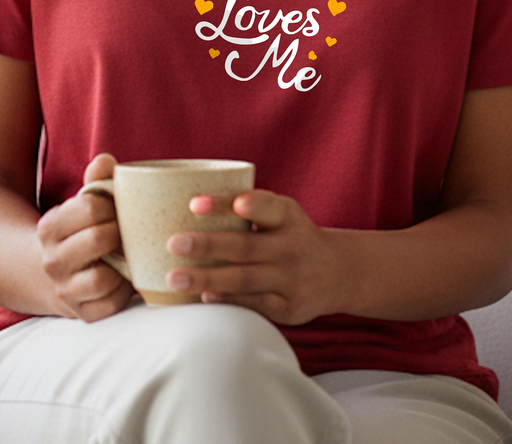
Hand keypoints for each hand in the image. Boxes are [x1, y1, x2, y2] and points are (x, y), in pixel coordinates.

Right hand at [34, 153, 133, 321]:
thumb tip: (106, 160)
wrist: (53, 273)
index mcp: (49, 227)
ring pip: (102, 278)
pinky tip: (124, 278)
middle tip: (128, 231)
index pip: (89, 207)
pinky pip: (111, 305)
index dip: (112, 205)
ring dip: (122, 266)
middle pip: (98, 239)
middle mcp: (51, 261)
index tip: (117, 208)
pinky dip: (124, 292)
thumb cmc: (79, 231)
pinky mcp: (82, 314)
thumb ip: (96, 180)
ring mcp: (64, 290)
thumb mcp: (81, 204)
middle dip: (120, 232)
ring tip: (126, 255)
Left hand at [164, 190, 345, 324]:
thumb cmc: (291, 234)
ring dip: (207, 278)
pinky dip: (229, 300)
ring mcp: (291, 279)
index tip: (195, 205)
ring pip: (245, 278)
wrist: (338, 272)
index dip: (228, 204)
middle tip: (173, 243)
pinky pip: (255, 303)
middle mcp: (291, 247)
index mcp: (287, 216)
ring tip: (174, 279)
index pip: (260, 206)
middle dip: (207, 245)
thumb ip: (243, 205)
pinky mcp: (288, 307)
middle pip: (245, 246)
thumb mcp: (280, 212)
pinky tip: (205, 297)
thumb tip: (188, 205)